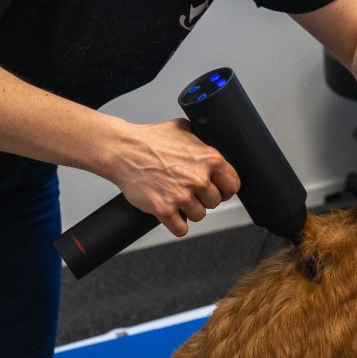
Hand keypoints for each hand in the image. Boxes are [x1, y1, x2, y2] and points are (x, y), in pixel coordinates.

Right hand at [112, 118, 240, 236]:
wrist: (123, 150)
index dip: (225, 189)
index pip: (233, 184)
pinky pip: (181, 228)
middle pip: (215, 202)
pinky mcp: (164, 209)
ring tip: (178, 199)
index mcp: (209, 159)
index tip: (219, 190)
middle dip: (204, 198)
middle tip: (191, 191)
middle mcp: (198, 178)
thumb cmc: (150, 140)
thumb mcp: (183, 129)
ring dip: (190, 210)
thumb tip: (212, 141)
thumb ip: (201, 139)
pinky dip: (177, 224)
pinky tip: (172, 213)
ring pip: (199, 215)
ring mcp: (181, 195)